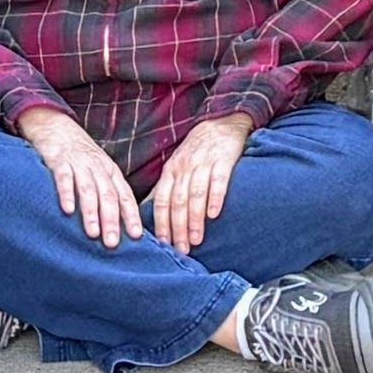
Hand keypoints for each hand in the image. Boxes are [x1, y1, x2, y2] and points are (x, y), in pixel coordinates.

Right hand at [23, 110, 147, 247]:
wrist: (56, 125)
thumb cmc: (80, 156)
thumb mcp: (99, 170)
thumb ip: (108, 193)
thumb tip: (119, 226)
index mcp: (110, 172)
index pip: (125, 196)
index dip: (131, 215)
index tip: (136, 237)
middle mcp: (98, 168)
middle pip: (108, 195)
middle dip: (112, 220)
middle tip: (112, 243)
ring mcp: (79, 163)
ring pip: (88, 189)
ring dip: (91, 212)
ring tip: (92, 234)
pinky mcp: (58, 160)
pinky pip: (64, 178)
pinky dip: (66, 193)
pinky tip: (68, 210)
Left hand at [148, 114, 253, 254]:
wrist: (222, 123)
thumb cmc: (197, 151)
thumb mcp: (176, 167)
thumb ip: (166, 190)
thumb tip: (149, 215)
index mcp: (170, 172)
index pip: (161, 201)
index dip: (161, 223)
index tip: (164, 245)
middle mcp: (184, 168)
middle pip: (177, 202)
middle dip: (178, 228)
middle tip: (182, 250)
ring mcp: (203, 163)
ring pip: (195, 194)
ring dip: (194, 219)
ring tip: (196, 240)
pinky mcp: (223, 160)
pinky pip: (217, 180)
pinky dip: (215, 197)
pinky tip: (214, 214)